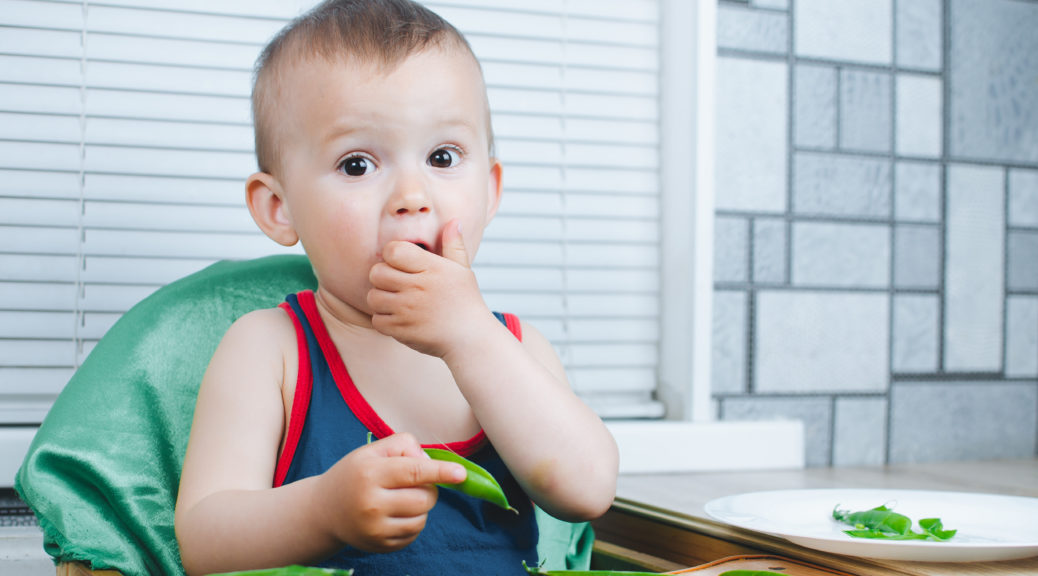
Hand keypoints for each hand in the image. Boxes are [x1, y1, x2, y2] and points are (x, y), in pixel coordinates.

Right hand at [318, 433, 465, 552]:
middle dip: (428, 489)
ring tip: (401, 498)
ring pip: (422, 518)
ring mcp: (374, 529)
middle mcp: (371, 504)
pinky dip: (412, 522)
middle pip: (425, 498)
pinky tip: (395, 514)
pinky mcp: (379, 546)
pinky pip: (413, 534)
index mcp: (370, 474)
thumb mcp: (372, 450)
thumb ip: (403, 445)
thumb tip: (429, 462)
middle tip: (411, 483)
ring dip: (421, 507)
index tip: (461, 473)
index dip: (441, 472)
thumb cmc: (355, 474)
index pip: (414, 472)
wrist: (324, 510)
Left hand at [367, 219, 494, 357]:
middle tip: (394, 283)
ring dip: (380, 300)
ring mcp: (409, 310)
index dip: (391, 255)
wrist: (471, 338)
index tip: (400, 264)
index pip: (393, 251)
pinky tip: (397, 318)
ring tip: (395, 301)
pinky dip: (383, 320)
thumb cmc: (465, 302)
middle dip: (382, 277)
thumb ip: (454, 245)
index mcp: (432, 268)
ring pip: (373, 297)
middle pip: (377, 273)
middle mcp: (419, 287)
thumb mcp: (463, 270)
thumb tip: (454, 221)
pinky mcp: (402, 330)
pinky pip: (377, 321)